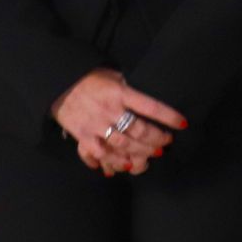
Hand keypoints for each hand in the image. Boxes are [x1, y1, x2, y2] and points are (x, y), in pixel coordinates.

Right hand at [51, 68, 186, 175]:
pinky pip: (98, 153)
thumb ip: (131, 87)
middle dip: (156, 139)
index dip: (168, 116)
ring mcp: (95, 124)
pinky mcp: (82, 136)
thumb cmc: (91, 79)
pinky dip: (111, 161)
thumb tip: (152, 92)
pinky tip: (124, 166)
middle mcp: (109, 110)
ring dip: (140, 152)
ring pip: (122, 144)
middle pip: (138, 130)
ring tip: (152, 155)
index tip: (183, 124)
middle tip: (166, 143)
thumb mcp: (114, 76)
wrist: (59, 84)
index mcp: (120, 93)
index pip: (150, 106)